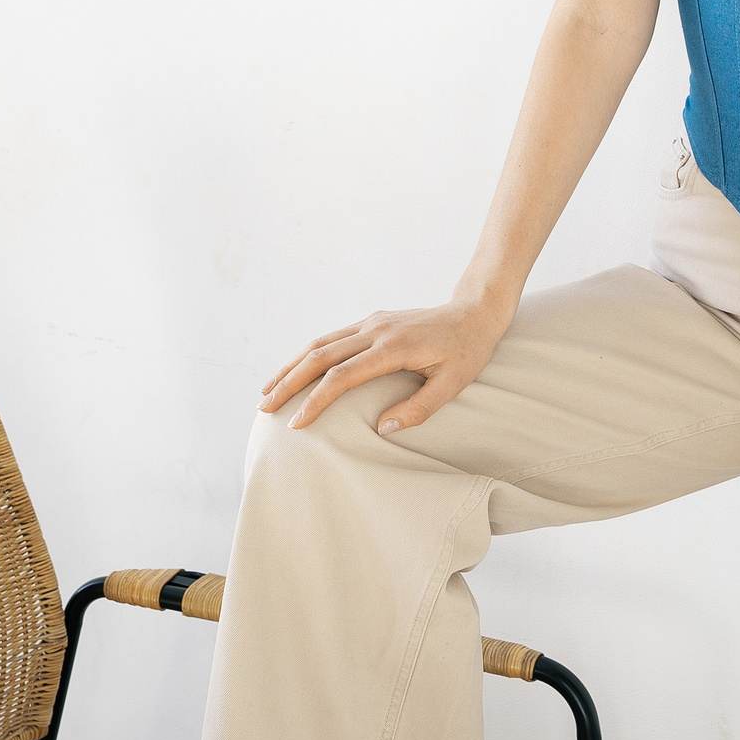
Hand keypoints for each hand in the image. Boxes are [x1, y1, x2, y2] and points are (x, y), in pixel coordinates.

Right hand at [258, 294, 514, 435]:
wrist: (474, 312)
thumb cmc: (467, 352)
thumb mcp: (452, 385)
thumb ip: (418, 408)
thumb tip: (382, 428)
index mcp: (392, 348)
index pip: (342, 377)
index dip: (316, 401)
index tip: (297, 424)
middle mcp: (374, 330)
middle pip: (319, 356)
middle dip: (288, 382)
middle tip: (264, 408)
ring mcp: (370, 322)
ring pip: (319, 343)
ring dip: (290, 366)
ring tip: (267, 390)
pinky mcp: (371, 321)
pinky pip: (331, 338)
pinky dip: (307, 355)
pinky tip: (295, 371)